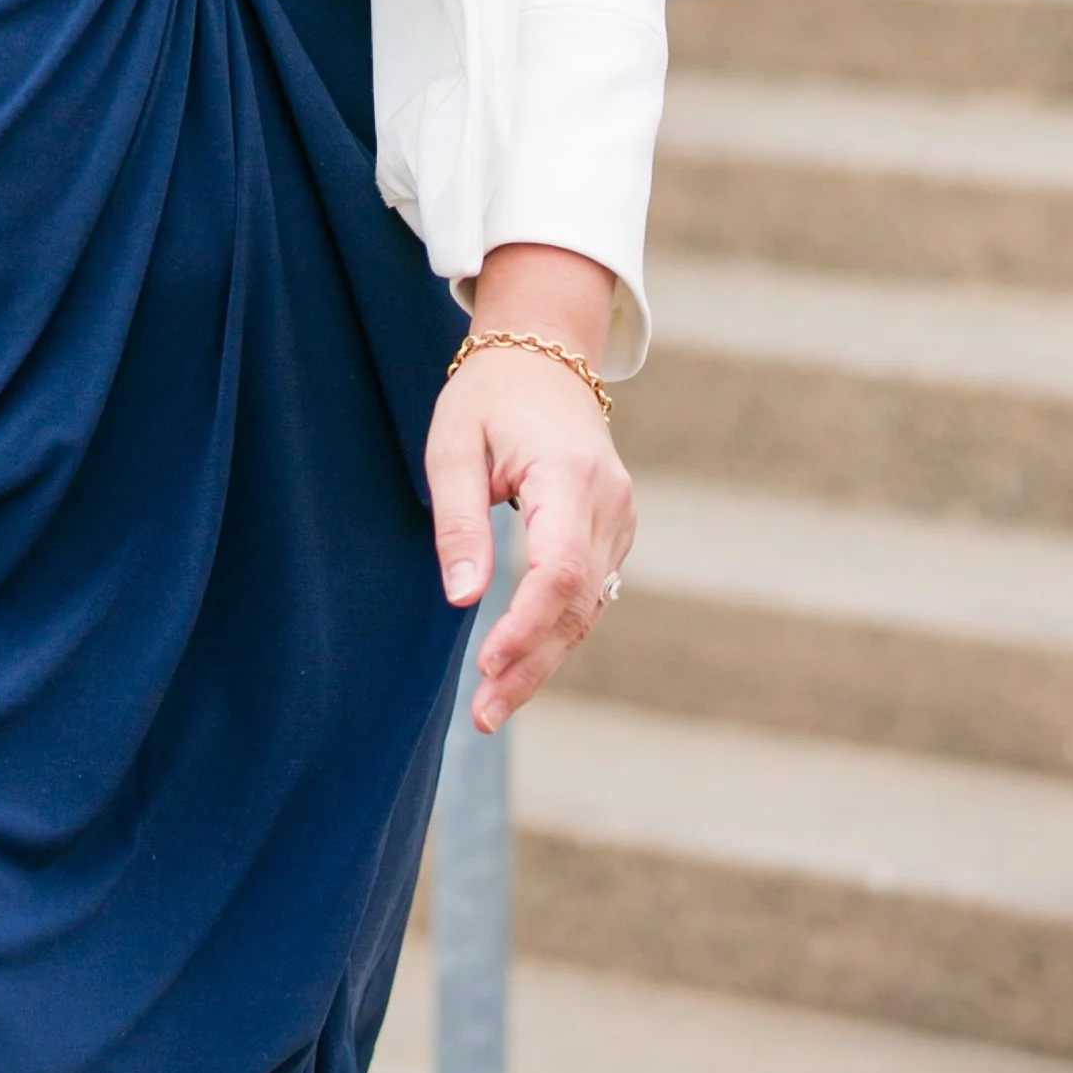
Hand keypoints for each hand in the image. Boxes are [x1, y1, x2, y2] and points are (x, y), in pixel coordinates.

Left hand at [424, 250, 632, 734]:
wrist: (543, 356)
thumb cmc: (489, 397)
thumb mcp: (454, 445)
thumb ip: (459, 520)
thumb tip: (462, 598)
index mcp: (568, 474)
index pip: (559, 569)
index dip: (526, 626)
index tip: (486, 665)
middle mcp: (608, 501)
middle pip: (577, 603)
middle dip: (531, 665)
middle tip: (483, 716)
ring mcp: (619, 518)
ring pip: (588, 608)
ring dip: (544, 660)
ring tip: (492, 706)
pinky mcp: (613, 531)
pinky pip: (589, 594)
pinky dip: (556, 631)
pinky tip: (519, 664)